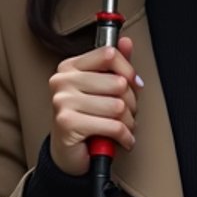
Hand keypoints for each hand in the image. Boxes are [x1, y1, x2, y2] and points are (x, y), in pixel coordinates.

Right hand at [48, 36, 140, 175]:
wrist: (69, 155)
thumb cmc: (88, 119)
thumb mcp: (103, 89)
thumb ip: (114, 65)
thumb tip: (125, 42)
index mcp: (70, 67)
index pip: (109, 55)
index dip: (128, 71)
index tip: (134, 85)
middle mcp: (62, 81)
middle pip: (118, 82)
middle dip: (131, 102)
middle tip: (128, 114)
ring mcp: (62, 101)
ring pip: (117, 106)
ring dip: (129, 122)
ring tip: (124, 128)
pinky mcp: (67, 123)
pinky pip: (113, 126)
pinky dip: (125, 136)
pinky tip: (123, 140)